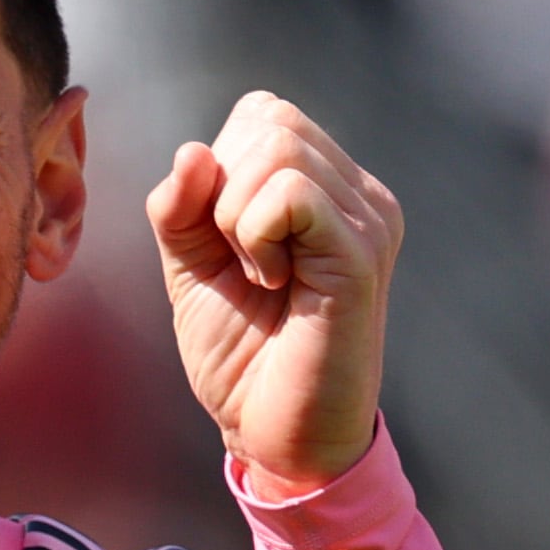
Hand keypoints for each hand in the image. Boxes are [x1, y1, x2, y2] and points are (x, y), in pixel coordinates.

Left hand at [146, 91, 400, 490]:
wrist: (272, 434)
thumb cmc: (240, 354)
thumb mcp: (191, 266)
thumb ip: (181, 206)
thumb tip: (193, 152)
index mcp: (329, 189)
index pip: (264, 115)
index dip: (221, 168)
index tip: (225, 240)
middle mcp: (360, 196)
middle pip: (271, 120)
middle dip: (224, 189)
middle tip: (241, 261)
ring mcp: (368, 221)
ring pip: (278, 147)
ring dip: (235, 214)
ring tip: (259, 275)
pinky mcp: (360, 255)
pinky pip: (290, 193)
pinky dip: (254, 233)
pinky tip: (272, 282)